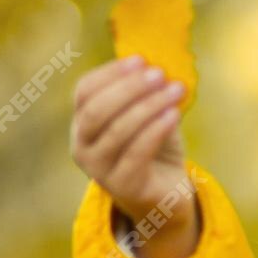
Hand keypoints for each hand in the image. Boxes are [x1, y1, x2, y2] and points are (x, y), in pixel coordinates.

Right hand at [71, 54, 198, 257]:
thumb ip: (148, 94)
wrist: (166, 197)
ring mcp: (99, 170)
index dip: (110, 73)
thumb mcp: (149, 116)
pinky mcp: (122, 186)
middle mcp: (82, 147)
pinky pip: (137, 152)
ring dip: (148, 105)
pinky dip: (156, 129)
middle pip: (96, 110)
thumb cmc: (154, 150)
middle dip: (129, 88)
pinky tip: (173, 114)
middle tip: (159, 74)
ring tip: (175, 91)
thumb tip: (160, 66)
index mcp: (82, 124)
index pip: (85, 91)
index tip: (140, 60)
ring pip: (117, 131)